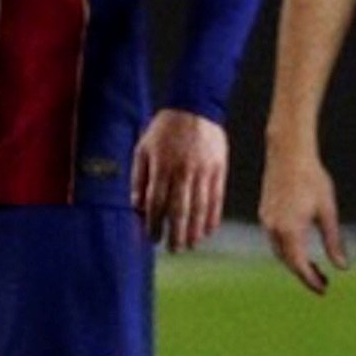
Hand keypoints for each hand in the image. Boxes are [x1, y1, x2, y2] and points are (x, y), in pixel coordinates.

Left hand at [128, 108, 229, 252]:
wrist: (194, 106)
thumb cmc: (165, 130)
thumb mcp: (143, 148)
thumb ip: (138, 178)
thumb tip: (137, 207)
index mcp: (162, 166)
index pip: (156, 203)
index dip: (154, 224)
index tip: (152, 238)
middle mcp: (183, 171)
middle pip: (179, 210)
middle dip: (176, 234)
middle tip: (173, 249)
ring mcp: (203, 171)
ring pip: (200, 208)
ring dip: (195, 230)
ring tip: (190, 244)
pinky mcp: (218, 170)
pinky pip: (216, 199)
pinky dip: (213, 217)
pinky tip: (208, 230)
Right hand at [255, 146, 347, 292]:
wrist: (288, 152)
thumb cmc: (312, 179)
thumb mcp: (328, 211)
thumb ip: (333, 241)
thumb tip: (342, 267)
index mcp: (290, 230)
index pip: (299, 266)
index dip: (311, 281)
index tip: (324, 290)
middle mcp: (274, 228)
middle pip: (287, 261)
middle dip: (303, 273)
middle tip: (323, 280)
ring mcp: (266, 220)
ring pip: (278, 251)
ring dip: (294, 261)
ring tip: (313, 266)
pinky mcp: (264, 212)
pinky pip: (274, 239)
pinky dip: (286, 248)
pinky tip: (300, 245)